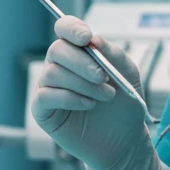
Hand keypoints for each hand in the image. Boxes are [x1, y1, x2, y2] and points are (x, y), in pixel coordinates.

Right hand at [30, 15, 162, 169]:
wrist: (124, 141)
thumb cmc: (124, 105)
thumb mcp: (127, 73)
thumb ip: (111, 53)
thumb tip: (91, 39)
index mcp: (78, 52)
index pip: (64, 29)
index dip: (71, 28)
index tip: (86, 38)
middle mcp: (60, 66)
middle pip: (57, 50)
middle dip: (82, 62)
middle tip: (103, 77)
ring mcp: (48, 88)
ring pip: (53, 73)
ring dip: (83, 84)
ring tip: (106, 96)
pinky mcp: (42, 110)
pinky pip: (46, 96)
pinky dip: (69, 98)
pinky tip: (88, 105)